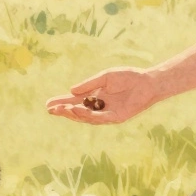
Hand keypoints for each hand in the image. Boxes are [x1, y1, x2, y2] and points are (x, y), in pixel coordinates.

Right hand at [45, 67, 160, 124]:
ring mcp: (107, 114)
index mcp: (95, 97)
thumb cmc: (128, 77)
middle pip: (78, 112)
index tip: (48, 104)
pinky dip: (88, 115)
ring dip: (74, 114)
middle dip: (64, 111)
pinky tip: (78, 111)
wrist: (147, 82)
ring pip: (87, 117)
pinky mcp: (116, 117)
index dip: (62, 103)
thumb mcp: (104, 78)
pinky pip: (100, 118)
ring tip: (62, 109)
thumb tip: (71, 91)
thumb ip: (89, 84)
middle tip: (51, 110)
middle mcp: (99, 107)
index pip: (75, 102)